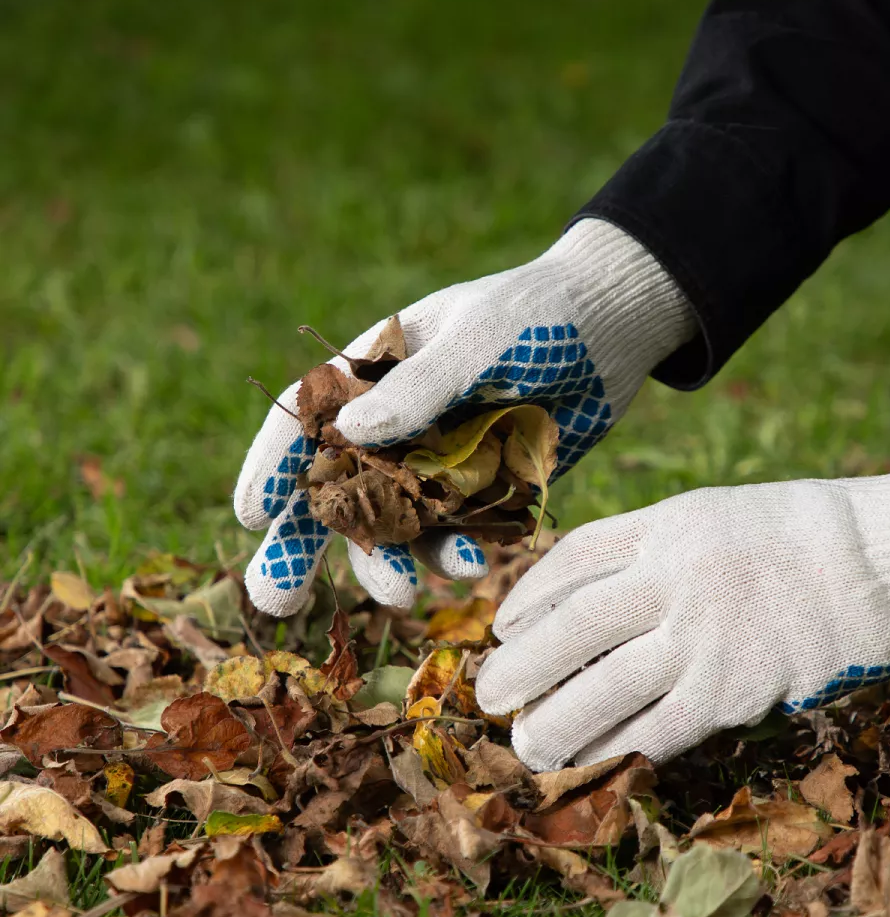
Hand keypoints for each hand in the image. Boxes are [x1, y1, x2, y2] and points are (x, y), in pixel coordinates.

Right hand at [234, 219, 695, 616]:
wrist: (611, 330)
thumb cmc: (537, 314)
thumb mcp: (480, 339)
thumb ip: (422, 385)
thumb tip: (352, 431)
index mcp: (375, 371)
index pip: (308, 419)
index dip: (275, 466)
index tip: (249, 515)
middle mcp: (398, 424)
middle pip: (337, 490)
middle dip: (305, 546)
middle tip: (276, 602)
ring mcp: (440, 462)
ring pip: (396, 526)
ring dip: (389, 563)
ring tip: (400, 595)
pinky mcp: (485, 491)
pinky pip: (457, 534)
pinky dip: (457, 554)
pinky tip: (473, 565)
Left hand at [476, 455, 889, 770]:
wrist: (889, 559)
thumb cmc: (816, 534)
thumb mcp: (726, 513)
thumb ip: (668, 547)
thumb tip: (618, 593)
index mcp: (668, 524)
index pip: (573, 559)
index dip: (529, 594)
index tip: (504, 623)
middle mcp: (671, 576)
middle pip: (570, 627)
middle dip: (520, 665)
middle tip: (487, 695)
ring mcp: (699, 634)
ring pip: (600, 688)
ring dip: (555, 723)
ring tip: (525, 746)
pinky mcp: (732, 689)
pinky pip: (656, 728)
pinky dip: (617, 749)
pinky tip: (592, 764)